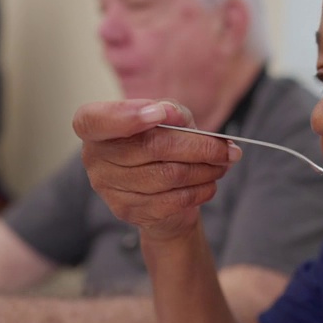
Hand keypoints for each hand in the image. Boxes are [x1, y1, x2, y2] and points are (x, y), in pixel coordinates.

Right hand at [73, 100, 241, 242]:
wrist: (162, 193)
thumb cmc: (161, 145)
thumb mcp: (167, 120)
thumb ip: (169, 111)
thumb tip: (170, 114)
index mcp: (94, 126)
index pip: (94, 120)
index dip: (126, 117)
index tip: (159, 114)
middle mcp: (94, 157)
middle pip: (151, 147)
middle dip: (198, 147)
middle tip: (229, 149)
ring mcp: (108, 187)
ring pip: (167, 176)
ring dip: (205, 170)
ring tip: (224, 165)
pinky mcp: (127, 210)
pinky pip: (171, 200)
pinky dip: (199, 190)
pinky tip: (210, 183)